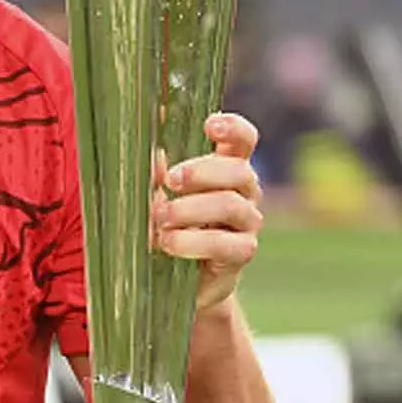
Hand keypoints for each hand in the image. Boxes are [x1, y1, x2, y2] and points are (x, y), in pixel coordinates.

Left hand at [153, 112, 262, 310]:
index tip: (209, 125)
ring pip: (231, 206)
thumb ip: (158, 173)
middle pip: (239, 170)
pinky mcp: (241, 254)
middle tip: (170, 180)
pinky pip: (225, 244)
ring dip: (190, 209)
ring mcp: (247, 223)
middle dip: (202, 171)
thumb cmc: (166, 223)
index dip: (233, 128)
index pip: (244, 140)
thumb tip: (154, 156)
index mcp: (226, 168)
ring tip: (160, 218)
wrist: (175, 278)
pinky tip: (168, 243)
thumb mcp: (158, 193)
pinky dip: (192, 241)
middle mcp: (244, 192)